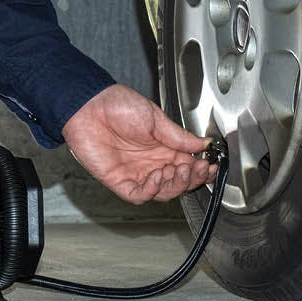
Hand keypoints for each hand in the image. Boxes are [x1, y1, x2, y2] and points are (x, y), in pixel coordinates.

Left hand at [62, 84, 216, 203]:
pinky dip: (152, 190)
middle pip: (179, 183)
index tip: (212, 165)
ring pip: (163, 192)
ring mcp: (136, 173)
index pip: (188, 166)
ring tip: (181, 169)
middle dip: (192, 178)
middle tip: (198, 167)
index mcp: (162, 148)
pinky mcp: (119, 181)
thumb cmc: (117, 106)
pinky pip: (140, 194)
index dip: (201, 170)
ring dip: (176, 184)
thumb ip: (179, 136)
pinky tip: (158, 176)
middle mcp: (151, 163)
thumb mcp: (155, 118)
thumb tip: (203, 144)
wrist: (89, 106)